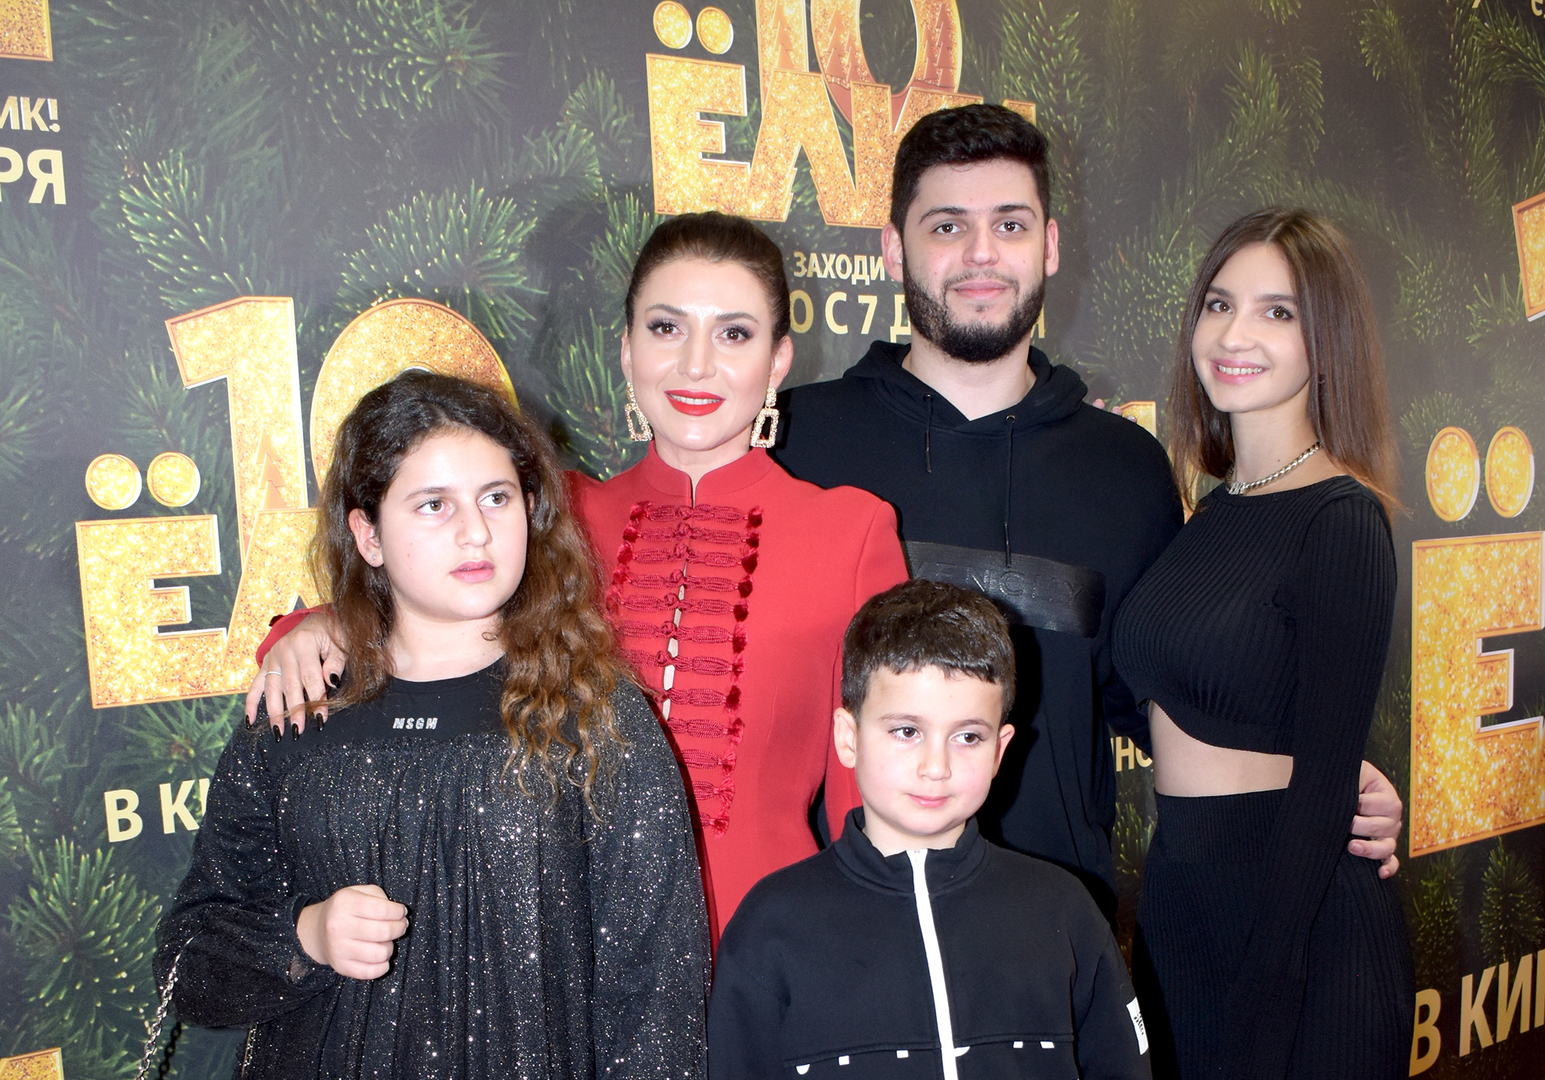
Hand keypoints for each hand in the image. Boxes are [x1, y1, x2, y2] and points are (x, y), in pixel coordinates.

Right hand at [243, 611, 346, 733]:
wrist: (315, 620)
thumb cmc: (331, 633)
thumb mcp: (340, 642)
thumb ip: (336, 662)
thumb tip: (330, 681)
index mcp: (304, 642)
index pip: (311, 677)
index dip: (317, 699)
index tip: (321, 718)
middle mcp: (284, 649)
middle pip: (290, 686)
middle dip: (295, 710)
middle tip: (298, 731)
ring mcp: (272, 657)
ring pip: (272, 689)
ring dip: (275, 712)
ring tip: (278, 732)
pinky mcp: (266, 663)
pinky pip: (256, 685)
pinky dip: (251, 703)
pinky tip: (251, 720)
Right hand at [295, 884, 407, 979]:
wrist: (317, 930)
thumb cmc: (346, 909)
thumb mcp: (359, 892)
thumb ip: (379, 897)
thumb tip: (398, 914)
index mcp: (344, 903)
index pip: (382, 910)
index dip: (398, 912)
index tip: (401, 912)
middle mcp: (338, 926)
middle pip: (384, 932)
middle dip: (399, 928)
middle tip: (400, 926)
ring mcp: (338, 948)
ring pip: (380, 953)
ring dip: (390, 947)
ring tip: (386, 941)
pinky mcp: (340, 966)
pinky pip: (370, 972)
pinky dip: (383, 967)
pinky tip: (381, 957)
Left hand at [1348, 760, 1401, 878]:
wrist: (1338, 788)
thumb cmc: (1344, 779)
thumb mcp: (1349, 772)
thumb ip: (1349, 777)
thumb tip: (1342, 792)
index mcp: (1385, 793)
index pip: (1379, 803)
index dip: (1360, 804)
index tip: (1344, 802)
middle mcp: (1391, 814)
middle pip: (1383, 825)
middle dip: (1361, 826)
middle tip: (1344, 824)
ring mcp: (1388, 833)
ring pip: (1387, 846)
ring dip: (1371, 849)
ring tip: (1352, 847)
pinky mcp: (1383, 848)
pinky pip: (1392, 861)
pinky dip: (1388, 868)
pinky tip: (1380, 873)